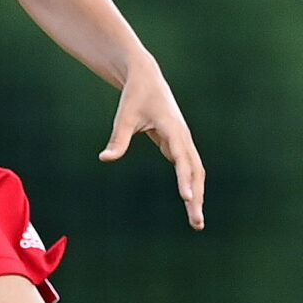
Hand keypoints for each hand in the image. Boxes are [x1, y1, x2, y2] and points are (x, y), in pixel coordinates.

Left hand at [99, 62, 205, 229]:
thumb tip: (105, 159)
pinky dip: (192, 186)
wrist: (146, 78)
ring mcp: (183, 141)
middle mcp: (183, 137)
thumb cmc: (134, 96)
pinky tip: (191, 204)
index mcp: (173, 129)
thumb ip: (118, 139)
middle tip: (197, 224)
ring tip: (196, 223)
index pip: (182, 159)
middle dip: (197, 198)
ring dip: (197, 196)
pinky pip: (189, 169)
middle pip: (195, 172)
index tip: (187, 199)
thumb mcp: (124, 117)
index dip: (185, 180)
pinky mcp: (178, 144)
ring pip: (196, 172)